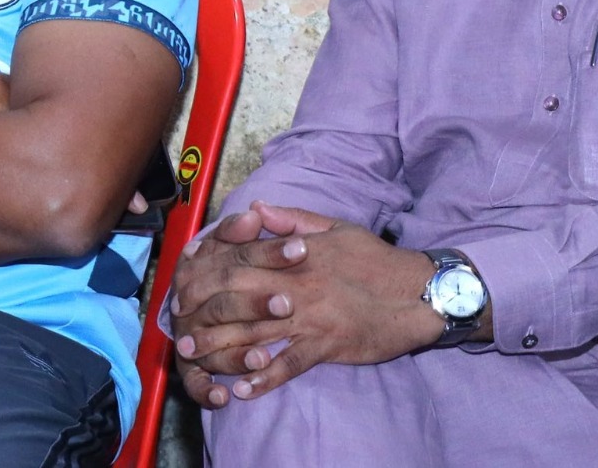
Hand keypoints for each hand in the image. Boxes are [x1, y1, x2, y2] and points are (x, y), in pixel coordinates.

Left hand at [171, 203, 442, 405]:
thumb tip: (256, 207)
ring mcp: (311, 317)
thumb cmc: (376, 259)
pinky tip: (243, 388)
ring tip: (196, 360)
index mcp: (296, 254)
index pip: (242, 260)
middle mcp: (297, 284)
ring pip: (256, 333)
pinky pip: (289, 364)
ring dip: (222, 348)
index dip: (210, 273)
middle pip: (239, 298)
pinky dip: (265, 377)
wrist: (418, 292)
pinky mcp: (327, 345)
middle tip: (180, 329)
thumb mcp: (335, 227)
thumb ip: (291, 219)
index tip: (186, 285)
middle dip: (205, 313)